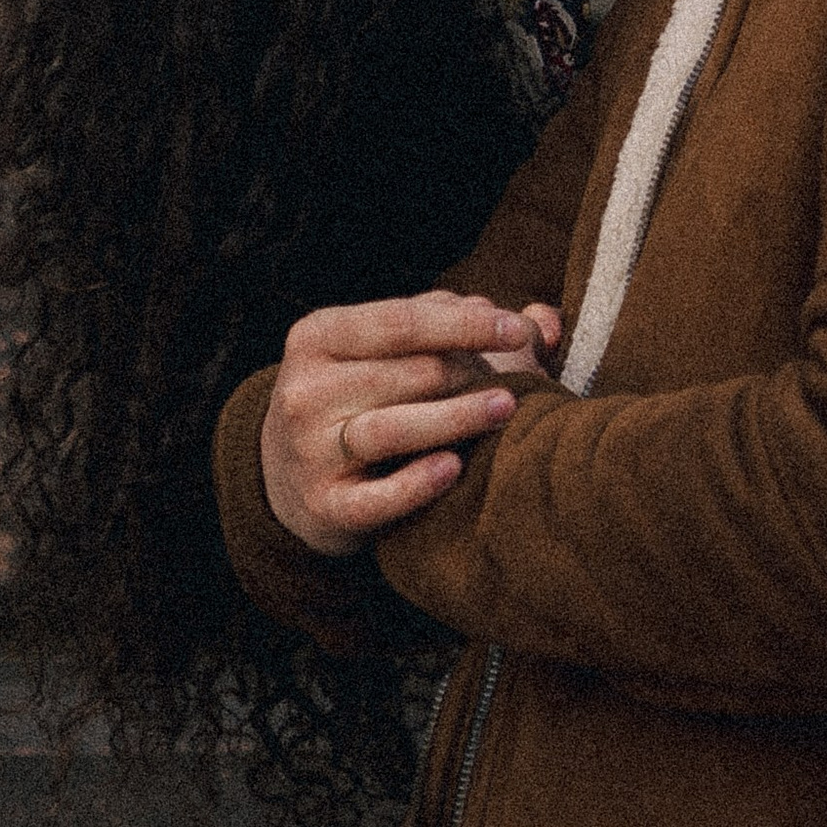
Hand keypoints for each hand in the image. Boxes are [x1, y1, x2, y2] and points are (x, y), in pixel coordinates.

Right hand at [258, 291, 559, 556]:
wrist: (288, 476)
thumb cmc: (359, 395)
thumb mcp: (382, 350)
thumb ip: (453, 324)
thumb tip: (539, 319)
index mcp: (319, 336)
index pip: (402, 321)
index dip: (466, 324)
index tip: (517, 330)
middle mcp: (305, 391)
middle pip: (405, 374)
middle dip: (468, 372)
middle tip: (519, 380)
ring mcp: (308, 452)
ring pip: (390, 429)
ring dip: (455, 417)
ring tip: (505, 409)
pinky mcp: (323, 507)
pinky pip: (374, 498)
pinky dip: (415, 484)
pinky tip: (455, 468)